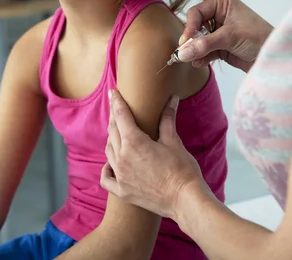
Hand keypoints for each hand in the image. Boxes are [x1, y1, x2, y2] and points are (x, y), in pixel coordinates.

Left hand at [101, 90, 208, 219]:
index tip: (114, 93)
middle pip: (112, 131)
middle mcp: (121, 157)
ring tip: (118, 132)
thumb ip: (167, 119)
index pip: (121, 116)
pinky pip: (106, 178)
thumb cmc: (182, 170)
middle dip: (114, 117)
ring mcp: (120, 175)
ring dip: (112, 139)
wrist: (185, 200)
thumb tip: (171, 99)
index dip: (117, 102)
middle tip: (116, 108)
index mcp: (134, 142)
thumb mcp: (174, 141)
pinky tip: (111, 163)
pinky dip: (106, 168)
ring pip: (108, 151)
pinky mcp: (122, 191)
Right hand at [178, 0, 272, 71]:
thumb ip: (204, 45)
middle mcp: (219, 15)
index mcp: (222, 3)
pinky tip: (199, 63)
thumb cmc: (258, 38)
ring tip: (193, 60)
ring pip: (199, 40)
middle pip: (196, 27)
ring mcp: (219, 32)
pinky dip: (201, 57)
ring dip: (195, 50)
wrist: (273, 57)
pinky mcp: (221, 46)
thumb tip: (183, 52)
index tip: (185, 42)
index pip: (197, 12)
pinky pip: (205, 50)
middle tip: (185, 53)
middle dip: (192, 40)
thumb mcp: (229, 38)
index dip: (189, 27)